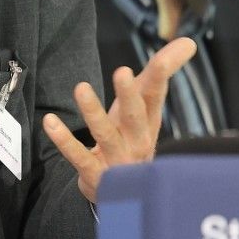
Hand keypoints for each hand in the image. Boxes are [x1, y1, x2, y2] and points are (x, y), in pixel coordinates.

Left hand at [41, 36, 196, 201]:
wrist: (128, 195)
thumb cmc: (133, 138)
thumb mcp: (145, 108)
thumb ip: (160, 74)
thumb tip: (189, 42)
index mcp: (149, 122)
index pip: (155, 96)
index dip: (159, 78)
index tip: (162, 60)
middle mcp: (137, 140)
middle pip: (135, 115)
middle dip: (129, 94)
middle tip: (123, 71)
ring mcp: (117, 159)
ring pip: (105, 134)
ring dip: (93, 111)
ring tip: (81, 88)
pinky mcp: (95, 173)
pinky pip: (78, 155)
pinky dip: (64, 139)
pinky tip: (50, 122)